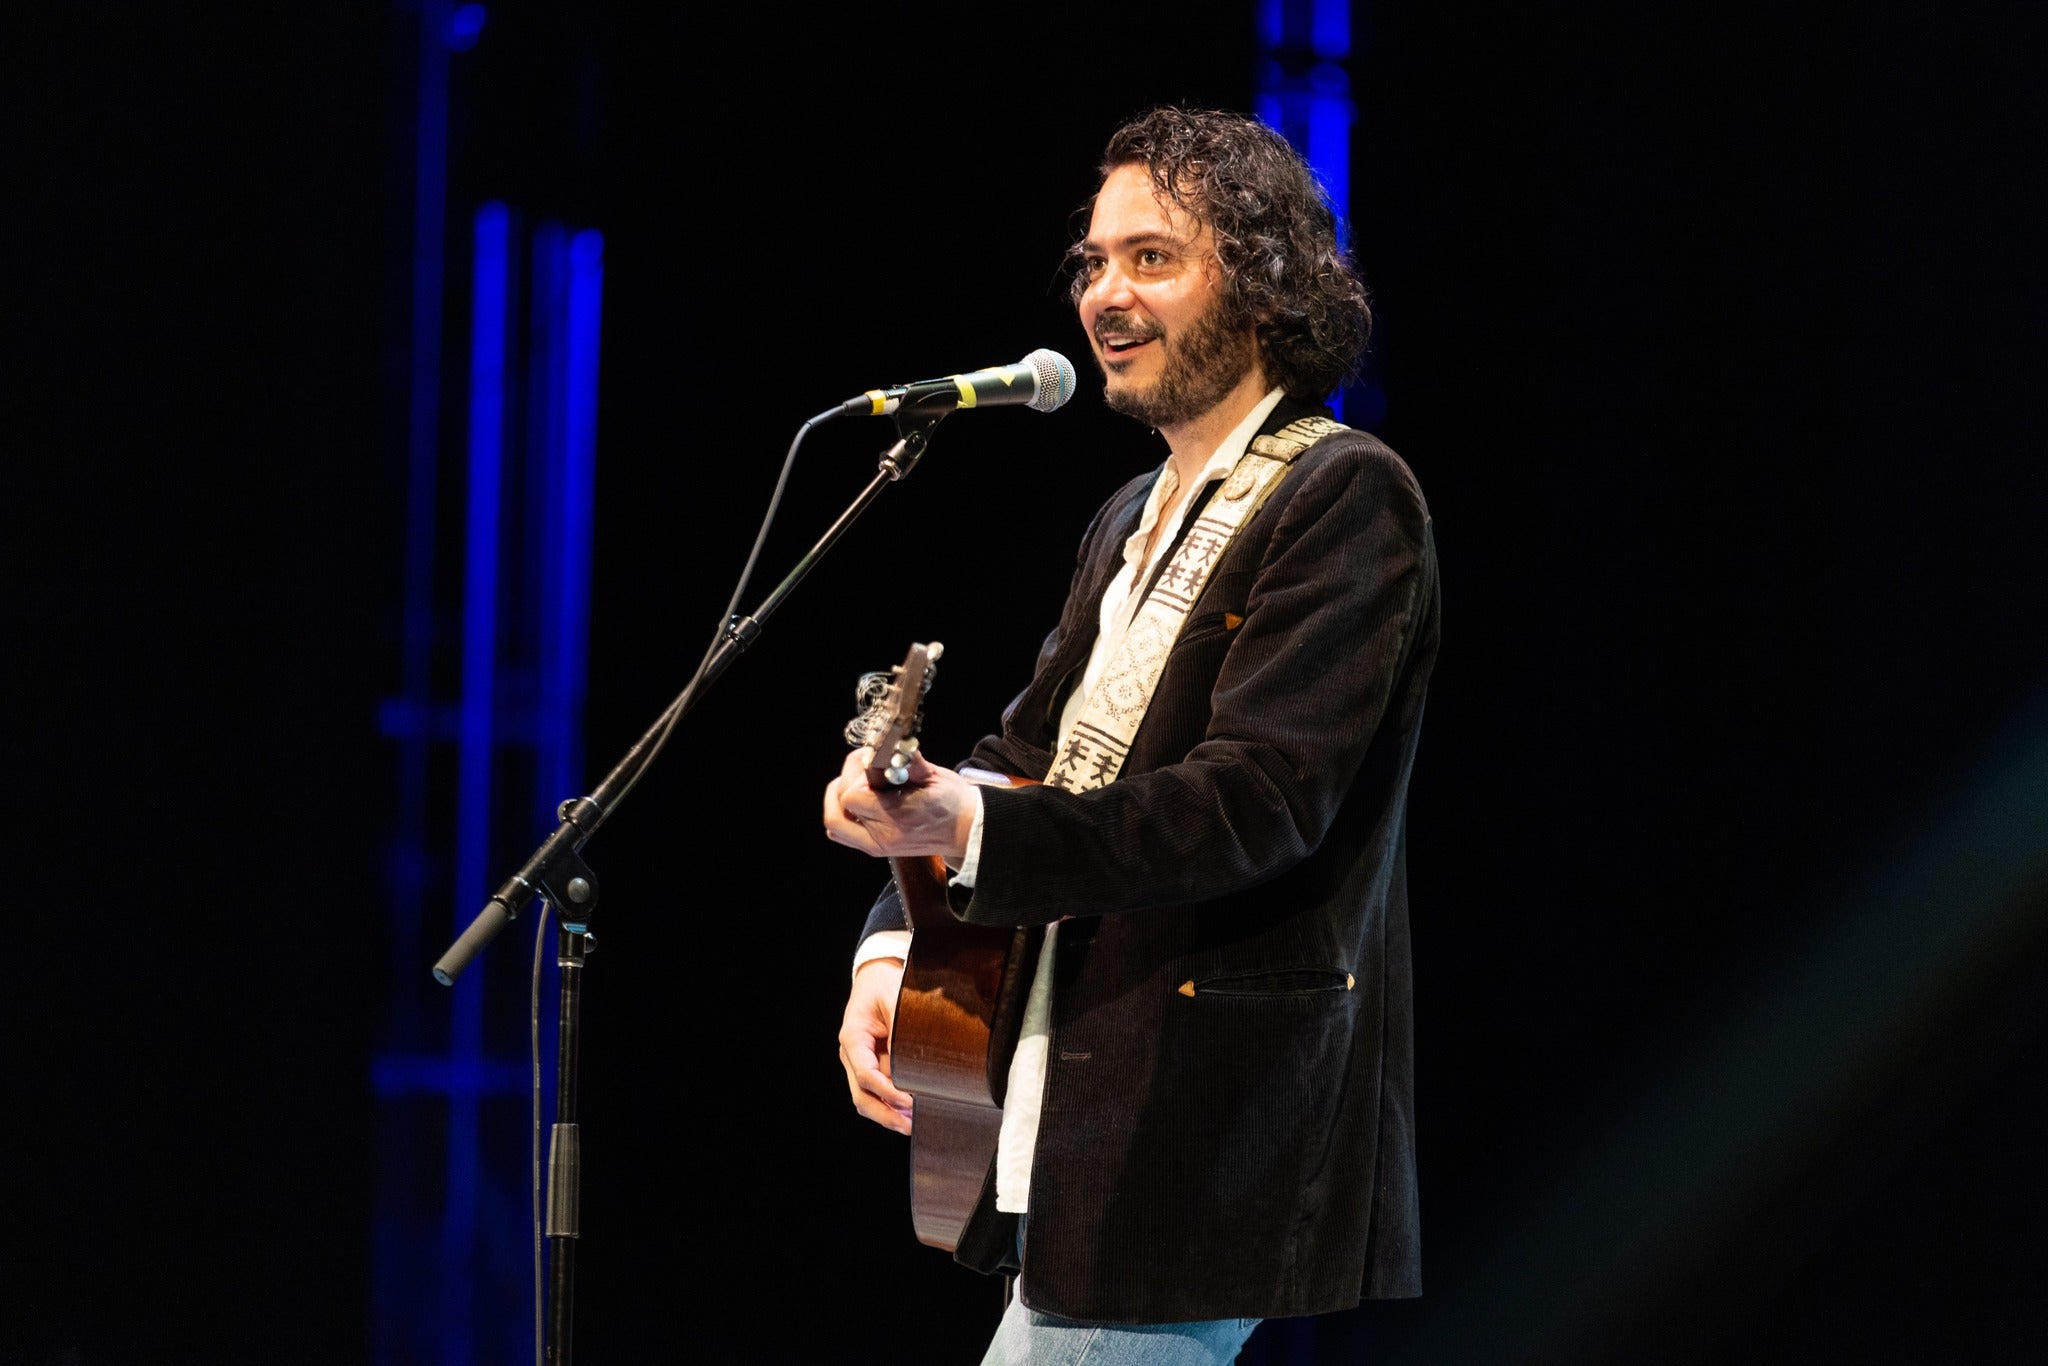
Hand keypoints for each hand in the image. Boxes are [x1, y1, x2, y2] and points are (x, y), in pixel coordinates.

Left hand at [823, 746, 976, 862]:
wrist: (967, 831)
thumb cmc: (954, 802)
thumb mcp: (934, 775)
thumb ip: (907, 761)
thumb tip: (892, 742)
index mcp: (898, 816)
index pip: (852, 795)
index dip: (855, 772)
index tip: (869, 758)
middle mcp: (883, 835)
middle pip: (837, 812)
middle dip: (843, 784)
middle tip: (860, 769)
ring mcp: (878, 845)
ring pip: (835, 825)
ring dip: (838, 802)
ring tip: (856, 785)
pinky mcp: (877, 848)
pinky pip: (844, 833)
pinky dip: (843, 815)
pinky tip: (860, 800)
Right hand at [839, 957, 912, 1133]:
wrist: (877, 977)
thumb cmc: (883, 986)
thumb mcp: (894, 998)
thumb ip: (901, 1028)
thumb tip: (912, 1060)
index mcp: (853, 1038)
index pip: (866, 1075)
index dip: (888, 1092)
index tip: (910, 1101)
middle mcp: (852, 1055)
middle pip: (862, 1096)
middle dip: (886, 1114)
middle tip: (911, 1125)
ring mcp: (860, 1063)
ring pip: (868, 1099)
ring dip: (889, 1114)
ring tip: (914, 1124)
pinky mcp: (872, 1066)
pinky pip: (878, 1092)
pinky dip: (892, 1105)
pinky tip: (911, 1112)